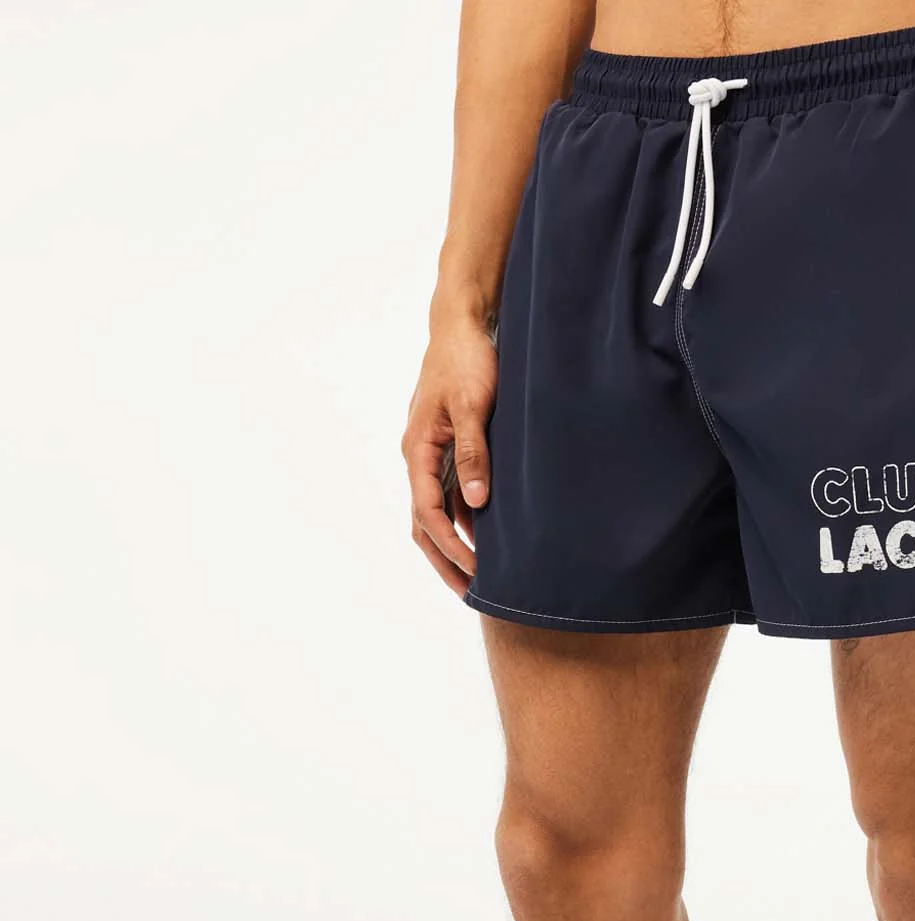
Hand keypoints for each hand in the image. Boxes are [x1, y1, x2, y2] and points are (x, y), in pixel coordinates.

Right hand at [402, 310, 497, 596]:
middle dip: (447, 562)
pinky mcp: (449, 449)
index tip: (476, 571)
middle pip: (426, 524)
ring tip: (481, 579)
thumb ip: (474, 453)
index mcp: (418, 450)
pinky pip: (452, 497)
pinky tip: (489, 541)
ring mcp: (432, 455)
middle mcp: (420, 457)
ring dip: (456, 547)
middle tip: (473, 596)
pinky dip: (466, 523)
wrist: (463, 324)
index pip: (428, 513)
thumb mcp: (474, 405)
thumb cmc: (467, 360)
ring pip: (437, 514)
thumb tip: (476, 502)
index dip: (451, 547)